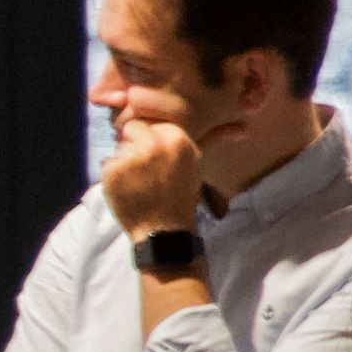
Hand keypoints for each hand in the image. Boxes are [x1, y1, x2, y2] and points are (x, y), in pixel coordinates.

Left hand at [97, 110, 205, 241]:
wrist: (164, 229)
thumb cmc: (181, 194)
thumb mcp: (197, 162)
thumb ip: (215, 138)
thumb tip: (244, 127)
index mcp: (177, 139)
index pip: (151, 122)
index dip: (151, 139)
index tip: (158, 157)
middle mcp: (154, 144)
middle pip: (132, 128)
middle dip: (136, 145)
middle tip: (147, 170)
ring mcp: (131, 157)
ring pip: (119, 147)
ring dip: (125, 162)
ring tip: (140, 182)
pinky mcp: (112, 171)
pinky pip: (107, 163)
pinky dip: (113, 176)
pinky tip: (129, 189)